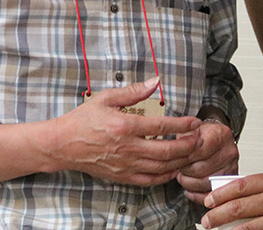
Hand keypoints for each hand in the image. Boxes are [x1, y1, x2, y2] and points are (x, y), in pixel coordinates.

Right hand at [45, 78, 202, 185]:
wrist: (62, 144)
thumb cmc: (83, 120)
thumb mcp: (106, 98)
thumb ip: (134, 91)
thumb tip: (155, 81)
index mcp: (124, 126)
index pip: (161, 126)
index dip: (182, 125)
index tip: (195, 122)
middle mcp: (127, 148)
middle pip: (166, 150)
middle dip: (188, 145)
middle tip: (200, 138)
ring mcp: (125, 165)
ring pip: (161, 167)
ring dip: (181, 160)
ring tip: (192, 152)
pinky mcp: (122, 176)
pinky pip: (149, 180)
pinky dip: (165, 175)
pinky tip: (174, 167)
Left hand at [176, 119, 239, 204]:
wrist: (216, 136)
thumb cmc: (202, 134)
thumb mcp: (191, 128)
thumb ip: (183, 138)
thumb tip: (174, 151)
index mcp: (220, 135)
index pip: (198, 152)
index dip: (183, 158)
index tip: (174, 159)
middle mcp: (229, 151)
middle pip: (200, 169)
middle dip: (184, 171)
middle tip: (177, 168)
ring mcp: (231, 167)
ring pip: (204, 183)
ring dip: (188, 182)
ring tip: (183, 175)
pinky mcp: (229, 180)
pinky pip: (211, 193)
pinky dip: (197, 195)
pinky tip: (189, 189)